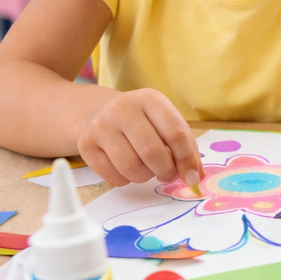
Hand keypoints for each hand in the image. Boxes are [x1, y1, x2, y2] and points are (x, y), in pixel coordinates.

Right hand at [77, 88, 202, 187]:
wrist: (99, 112)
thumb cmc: (143, 122)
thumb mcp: (166, 122)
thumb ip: (185, 147)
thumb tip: (195, 177)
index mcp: (150, 99)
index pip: (175, 133)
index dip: (187, 160)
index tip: (192, 177)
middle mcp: (122, 108)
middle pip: (152, 153)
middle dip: (166, 171)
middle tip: (167, 174)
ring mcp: (101, 125)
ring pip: (131, 167)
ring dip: (145, 177)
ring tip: (146, 168)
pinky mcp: (86, 144)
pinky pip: (113, 176)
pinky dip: (125, 180)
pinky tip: (126, 168)